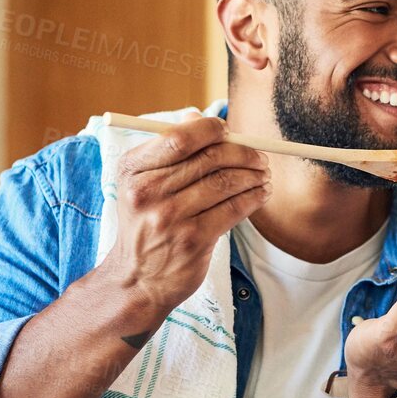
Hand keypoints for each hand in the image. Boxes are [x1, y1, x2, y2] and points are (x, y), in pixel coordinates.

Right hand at [100, 115, 270, 325]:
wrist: (137, 279)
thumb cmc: (145, 225)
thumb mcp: (141, 184)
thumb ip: (169, 152)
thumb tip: (200, 118)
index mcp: (133, 170)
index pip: (180, 138)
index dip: (212, 130)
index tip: (229, 131)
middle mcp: (148, 192)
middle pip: (209, 158)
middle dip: (243, 153)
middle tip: (259, 157)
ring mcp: (171, 217)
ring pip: (226, 183)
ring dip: (253, 175)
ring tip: (263, 175)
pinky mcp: (194, 240)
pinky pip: (234, 209)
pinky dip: (254, 198)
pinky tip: (261, 194)